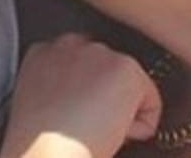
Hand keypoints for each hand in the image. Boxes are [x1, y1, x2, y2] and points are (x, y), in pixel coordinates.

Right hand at [0, 33, 162, 157]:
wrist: (47, 155)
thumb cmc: (42, 144)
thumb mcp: (39, 104)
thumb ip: (58, 87)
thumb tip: (89, 100)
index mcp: (41, 52)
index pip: (81, 64)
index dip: (87, 94)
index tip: (82, 117)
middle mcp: (69, 44)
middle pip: (107, 71)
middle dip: (107, 98)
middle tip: (89, 126)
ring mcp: (98, 52)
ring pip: (130, 87)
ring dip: (121, 111)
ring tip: (96, 131)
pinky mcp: (125, 68)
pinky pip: (151, 103)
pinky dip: (140, 127)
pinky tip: (112, 134)